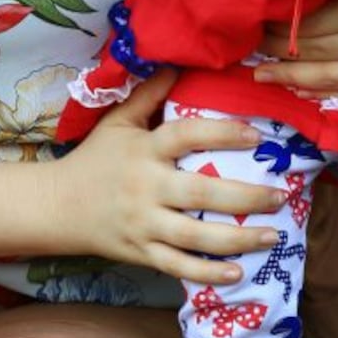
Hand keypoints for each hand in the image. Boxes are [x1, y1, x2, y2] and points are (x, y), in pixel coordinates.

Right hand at [53, 72, 286, 285]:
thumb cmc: (95, 158)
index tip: (256, 136)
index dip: (222, 133)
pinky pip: (178, 267)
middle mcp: (146, 187)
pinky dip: (207, 274)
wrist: (57, 205)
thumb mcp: (117, 121)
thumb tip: (177, 63)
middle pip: (200, 195)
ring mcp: (144, 224)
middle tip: (281, 195)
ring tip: (272, 236)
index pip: (186, 136)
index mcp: (144, 150)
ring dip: (237, 239)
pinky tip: (238, 274)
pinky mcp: (141, 252)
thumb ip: (149, 94)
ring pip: (195, 237)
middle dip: (244, 197)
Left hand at [254, 0, 337, 98]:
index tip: (258, 21)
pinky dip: (326, 90)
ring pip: (332, 79)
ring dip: (293, 77)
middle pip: (317, 51)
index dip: (282, 26)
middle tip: (249, 47)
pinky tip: (303, 86)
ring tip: (261, 74)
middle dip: (279, 51)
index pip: (315, 24)